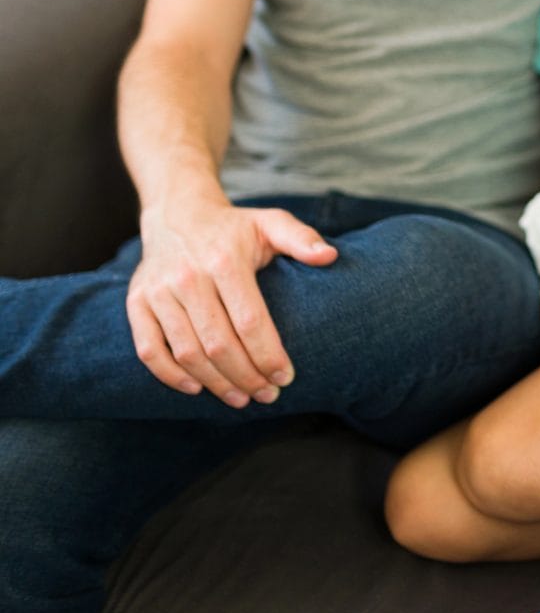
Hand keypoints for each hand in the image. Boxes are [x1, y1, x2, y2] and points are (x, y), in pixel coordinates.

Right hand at [127, 191, 336, 405]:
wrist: (177, 213)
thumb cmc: (233, 228)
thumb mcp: (270, 223)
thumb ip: (301, 238)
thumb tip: (330, 256)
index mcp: (225, 261)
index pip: (250, 322)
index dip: (269, 356)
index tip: (286, 377)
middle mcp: (189, 278)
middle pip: (219, 344)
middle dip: (246, 377)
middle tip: (267, 396)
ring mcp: (159, 292)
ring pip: (186, 352)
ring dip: (215, 383)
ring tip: (241, 399)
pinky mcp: (137, 303)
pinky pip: (149, 349)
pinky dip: (170, 375)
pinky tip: (196, 388)